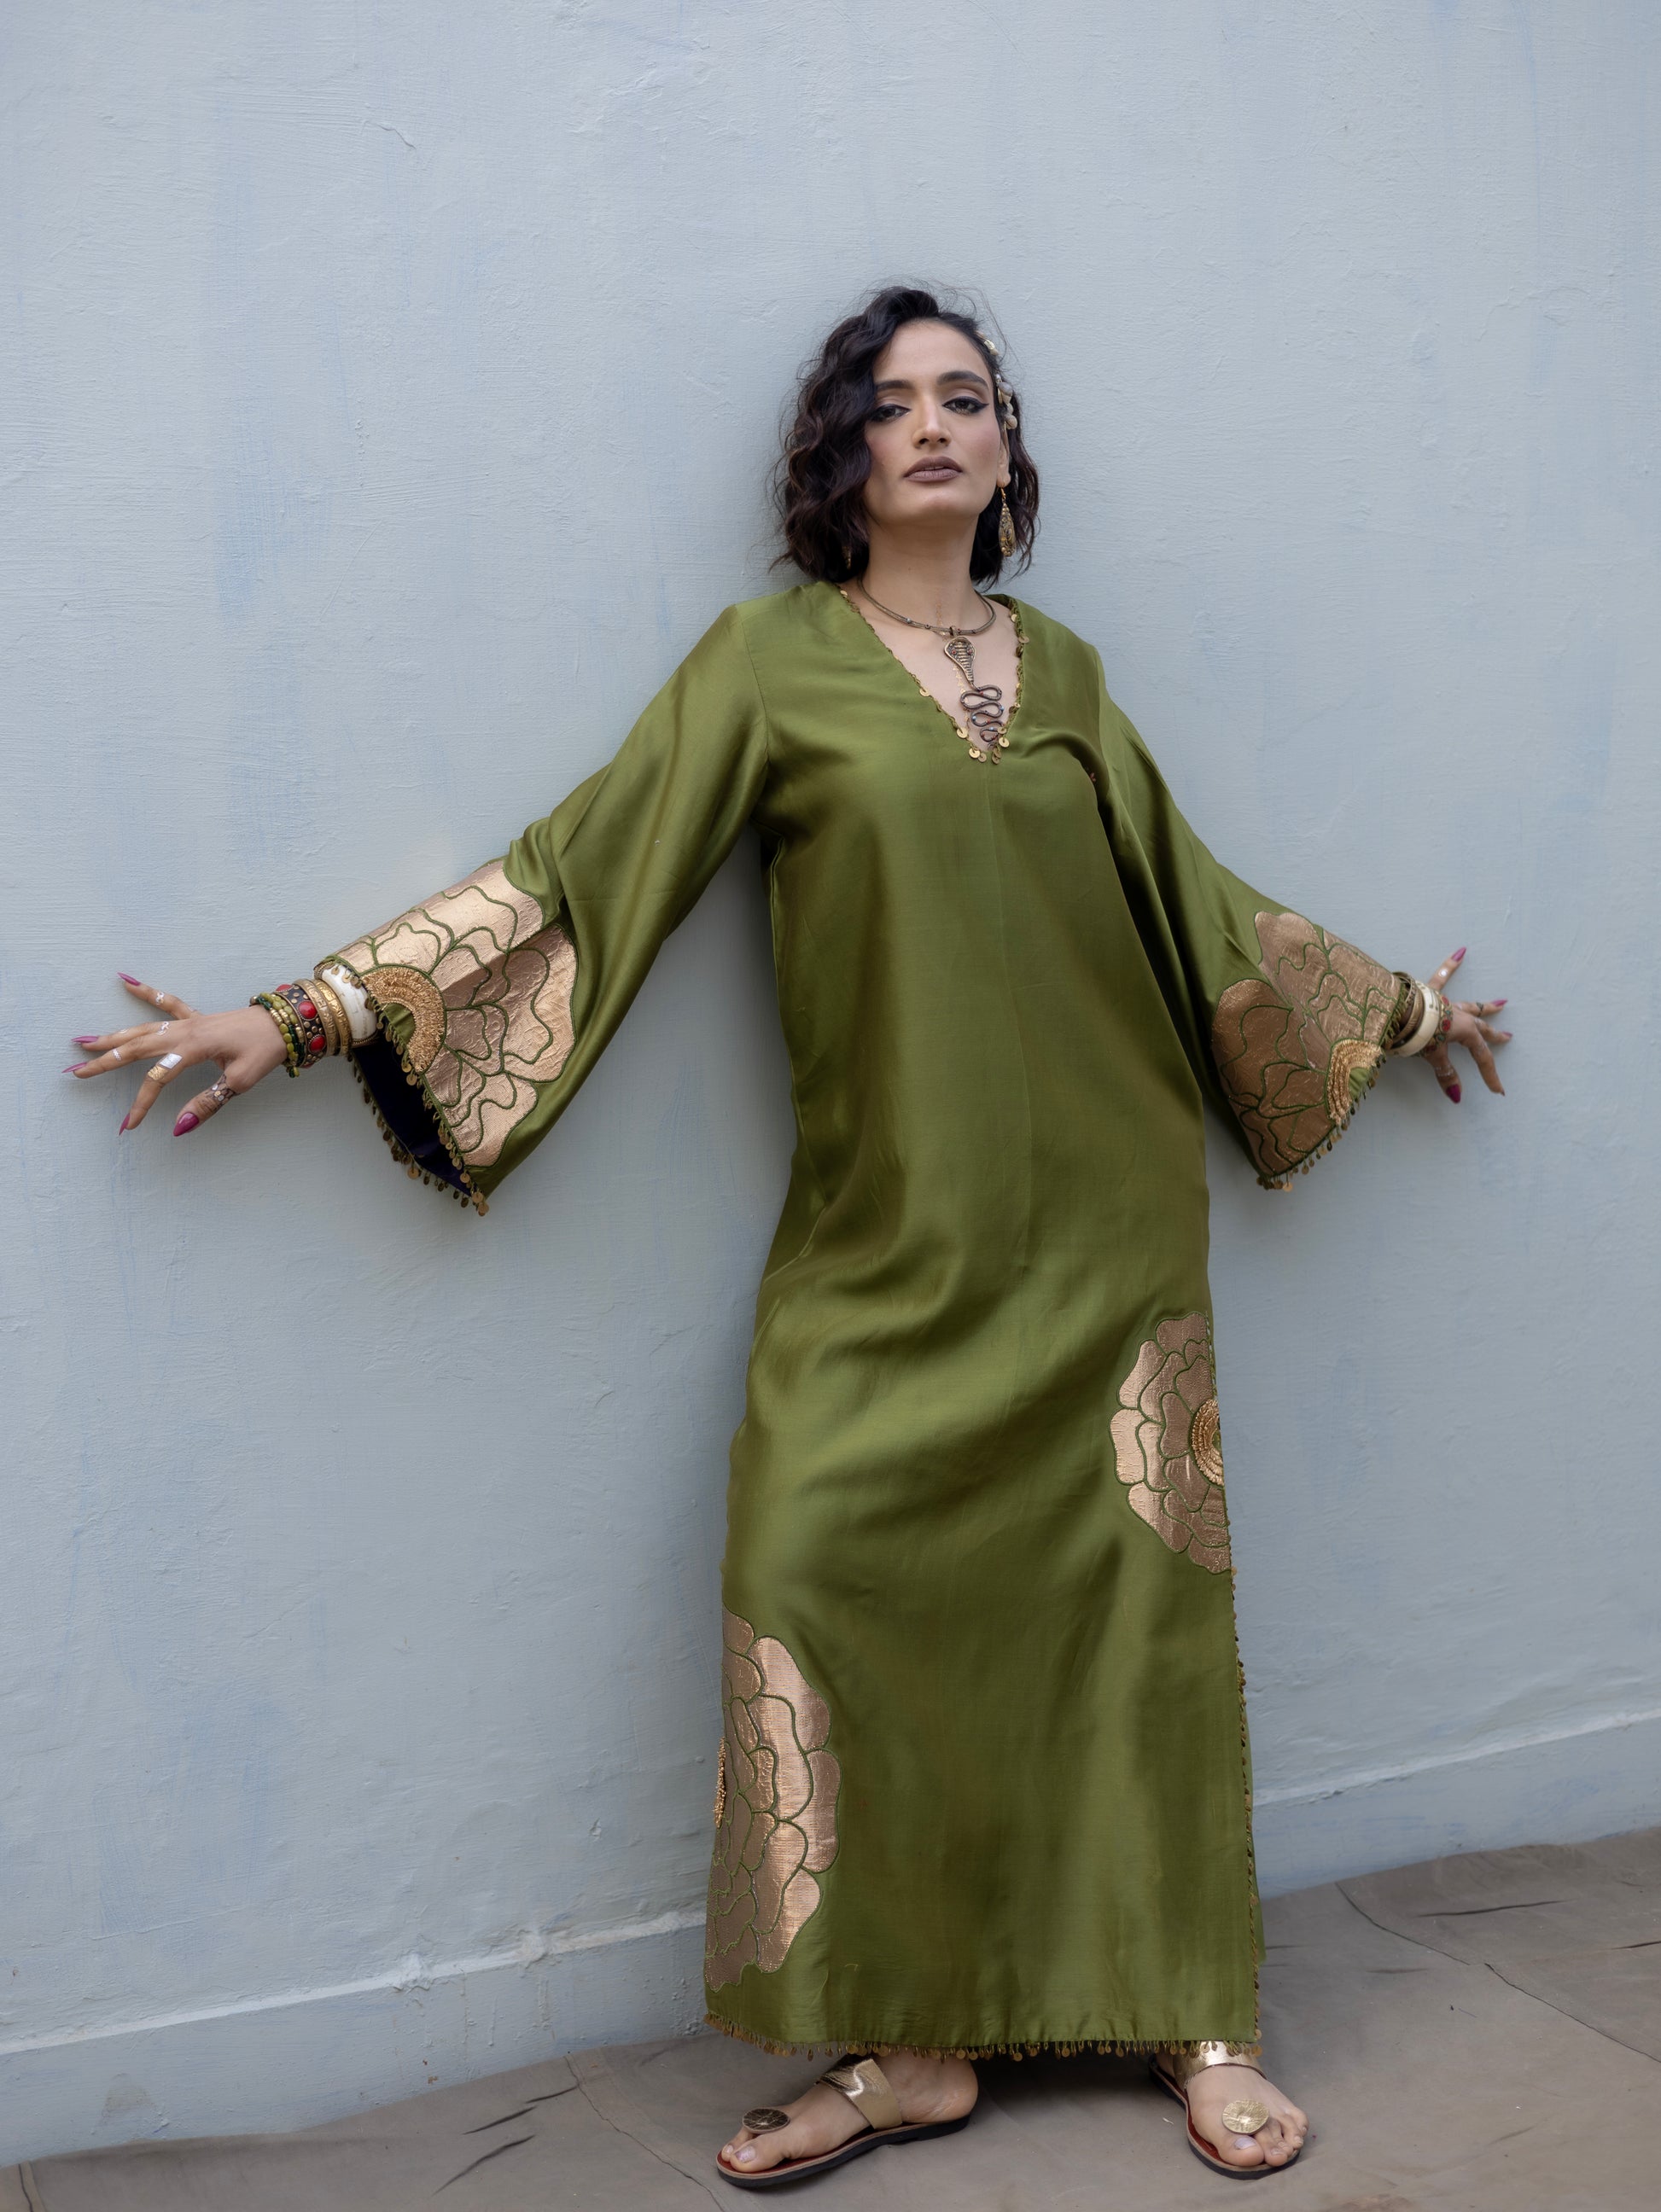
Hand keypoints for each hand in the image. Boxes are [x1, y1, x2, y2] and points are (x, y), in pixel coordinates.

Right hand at [68, 973, 288, 1133]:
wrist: (287, 1021)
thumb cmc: (266, 1050)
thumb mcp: (240, 1082)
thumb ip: (207, 1103)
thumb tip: (179, 1128)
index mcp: (193, 1048)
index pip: (157, 1079)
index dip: (142, 1104)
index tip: (129, 1125)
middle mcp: (184, 1031)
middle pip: (136, 1047)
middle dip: (105, 1062)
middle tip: (76, 1071)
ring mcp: (188, 1021)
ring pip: (142, 1027)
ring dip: (113, 1035)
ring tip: (84, 1040)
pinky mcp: (196, 1016)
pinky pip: (166, 1002)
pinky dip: (145, 991)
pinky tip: (125, 980)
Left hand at [1421, 948, 1511, 1103]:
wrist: (1397, 1012)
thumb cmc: (1416, 1035)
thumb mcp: (1433, 1057)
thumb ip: (1445, 1074)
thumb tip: (1457, 1097)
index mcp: (1464, 1032)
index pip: (1481, 1058)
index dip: (1490, 1076)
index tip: (1499, 1091)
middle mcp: (1459, 1016)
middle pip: (1481, 1029)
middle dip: (1494, 1035)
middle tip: (1507, 1037)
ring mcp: (1445, 1002)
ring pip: (1469, 1004)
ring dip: (1484, 1006)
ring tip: (1501, 1002)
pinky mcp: (1428, 992)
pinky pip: (1441, 977)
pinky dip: (1450, 965)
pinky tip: (1461, 952)